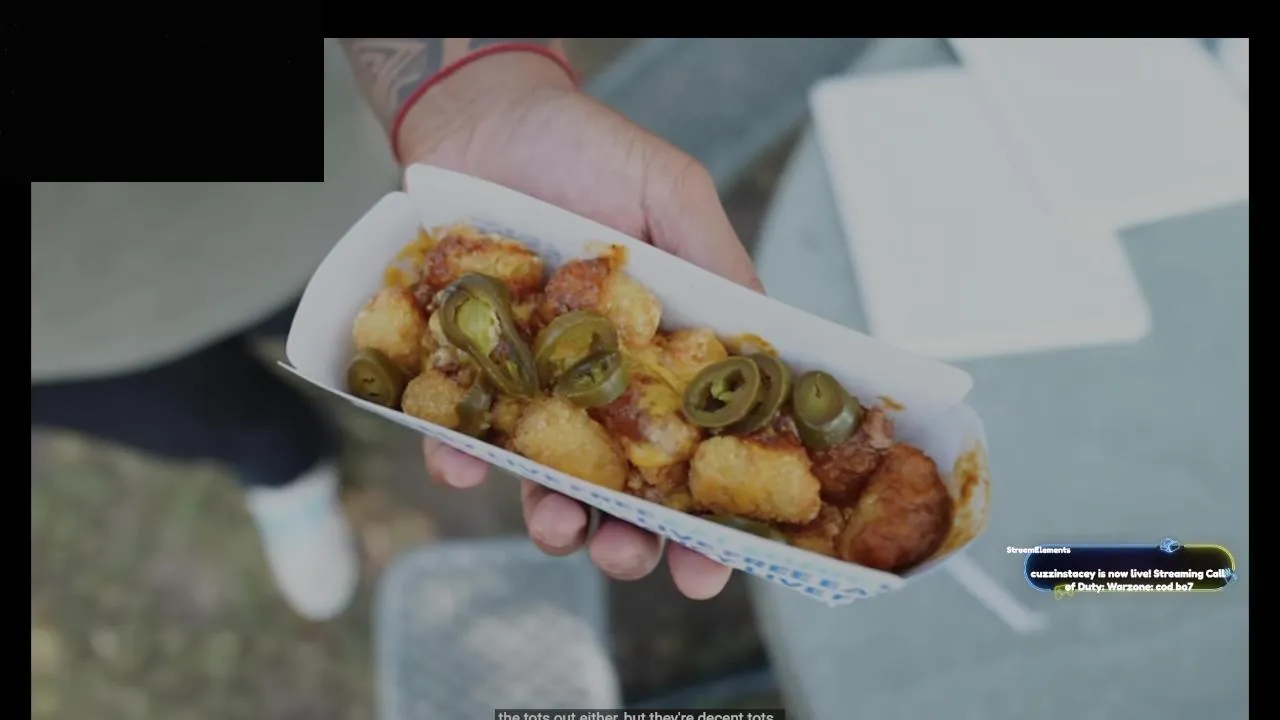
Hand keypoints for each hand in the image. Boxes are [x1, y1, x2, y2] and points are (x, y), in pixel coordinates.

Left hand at [399, 51, 763, 599]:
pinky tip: (463, 464)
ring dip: (556, 519)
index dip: (713, 515)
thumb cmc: (587, 151)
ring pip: (549, 478)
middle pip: (627, 488)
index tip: (721, 563)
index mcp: (666, 356)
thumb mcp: (672, 195)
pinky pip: (461, 430)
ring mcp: (537, 385)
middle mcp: (605, 384)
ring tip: (557, 528)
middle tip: (635, 557)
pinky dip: (461, 455)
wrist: (486, 119)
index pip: (700, 450)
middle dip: (635, 541)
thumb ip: (717, 265)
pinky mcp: (469, 371)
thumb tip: (769, 341)